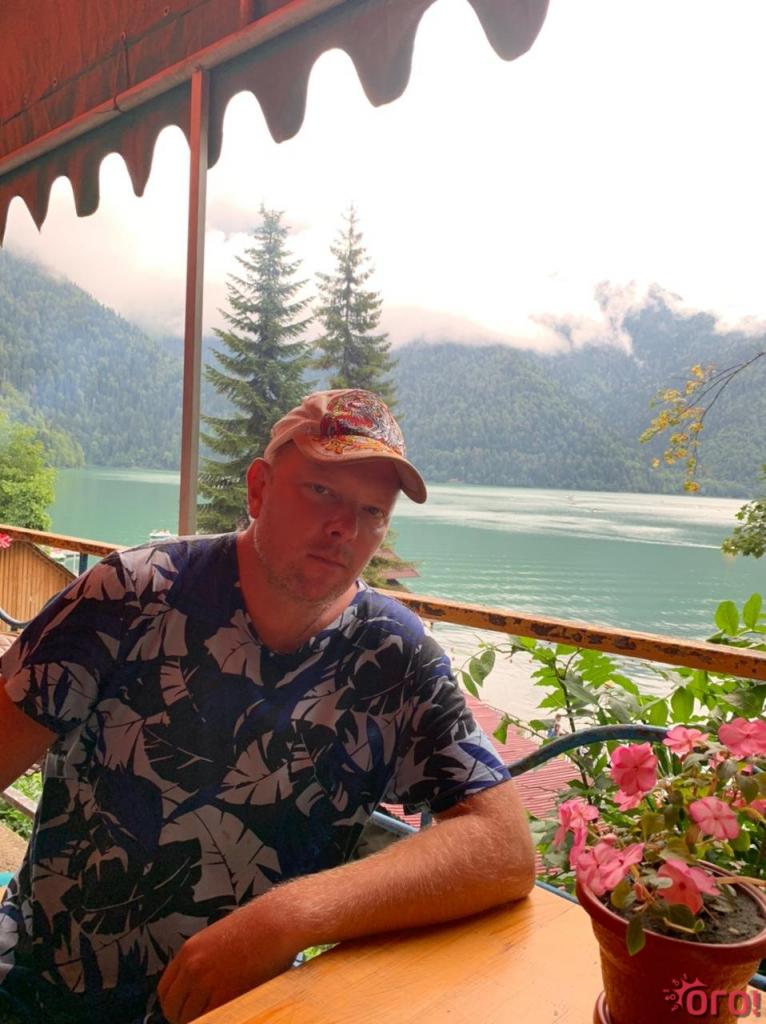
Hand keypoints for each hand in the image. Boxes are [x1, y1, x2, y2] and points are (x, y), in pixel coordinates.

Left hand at [157, 903, 296, 1023]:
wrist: (278, 921)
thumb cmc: (256, 928)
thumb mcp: (218, 940)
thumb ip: (203, 962)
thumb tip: (197, 990)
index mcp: (188, 952)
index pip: (165, 992)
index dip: (173, 1007)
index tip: (184, 1012)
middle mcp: (193, 967)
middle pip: (173, 1010)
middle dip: (186, 1019)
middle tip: (203, 1017)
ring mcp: (207, 981)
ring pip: (191, 1019)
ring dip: (204, 1019)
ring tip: (222, 1014)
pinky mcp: (226, 994)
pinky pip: (212, 1019)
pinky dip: (219, 1019)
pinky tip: (231, 1014)